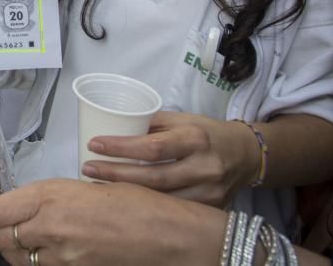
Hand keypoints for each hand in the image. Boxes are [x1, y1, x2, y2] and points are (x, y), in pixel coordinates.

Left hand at [0, 179, 225, 265]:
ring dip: (13, 248)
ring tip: (23, 237)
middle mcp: (48, 228)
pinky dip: (35, 262)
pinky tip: (46, 252)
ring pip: (15, 258)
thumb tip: (23, 205)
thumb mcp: (84, 187)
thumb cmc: (134, 203)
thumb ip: (49, 198)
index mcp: (49, 197)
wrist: (167, 236)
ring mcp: (60, 258)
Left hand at [79, 111, 259, 206]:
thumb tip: (112, 127)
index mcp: (195, 139)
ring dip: (126, 194)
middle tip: (87, 167)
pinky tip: (124, 201)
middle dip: (115, 174)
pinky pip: (173, 211)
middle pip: (153, 178)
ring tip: (97, 184)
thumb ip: (150, 124)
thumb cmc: (204, 133)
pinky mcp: (211, 209)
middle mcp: (204, 167)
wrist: (245, 155)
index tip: (93, 144)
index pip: (153, 148)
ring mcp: (209, 193)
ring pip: (161, 200)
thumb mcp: (180, 120)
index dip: (120, 148)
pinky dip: (146, 207)